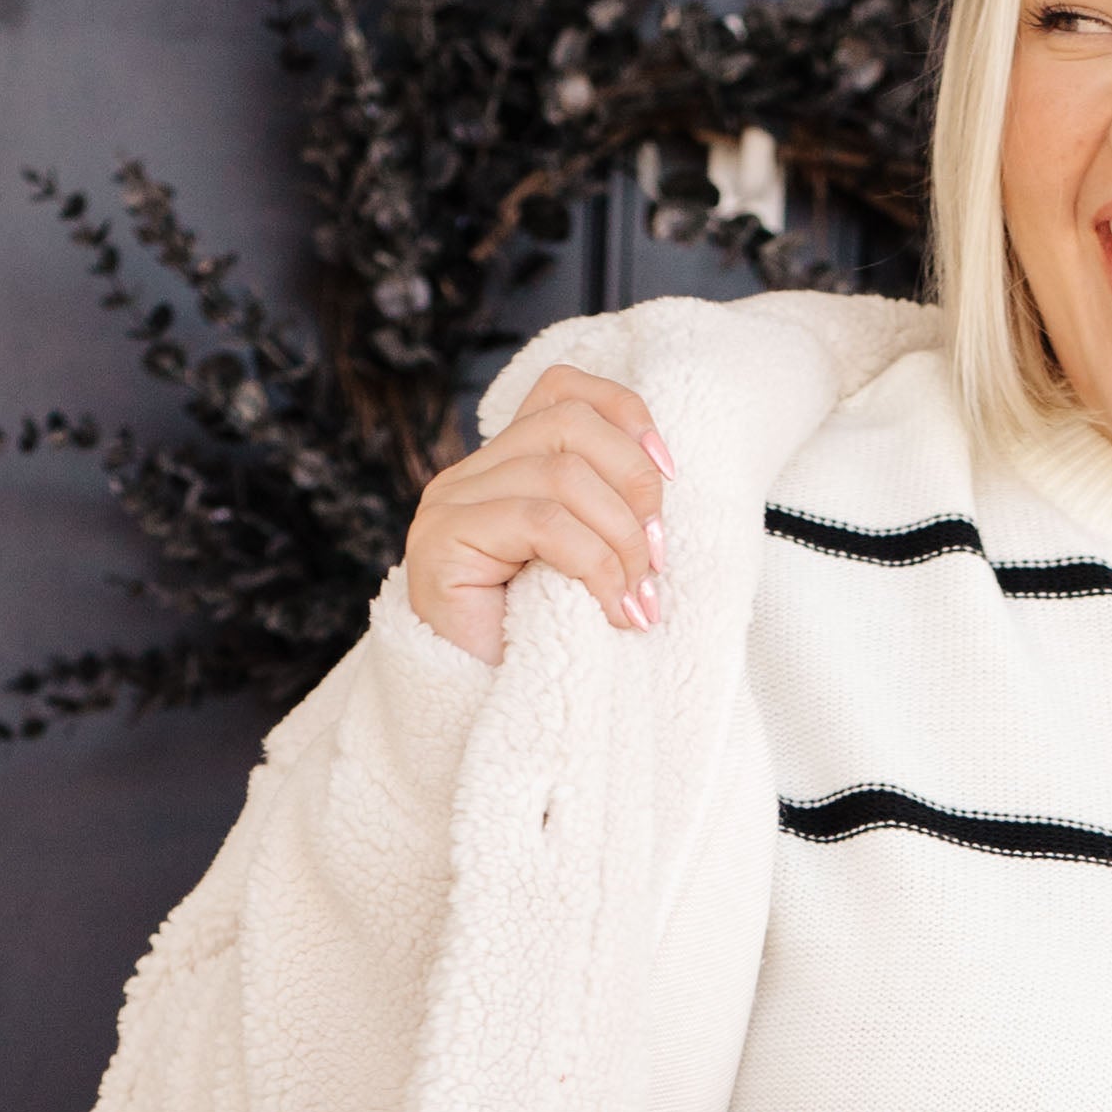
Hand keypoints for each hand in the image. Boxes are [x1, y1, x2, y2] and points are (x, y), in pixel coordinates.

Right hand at [402, 369, 667, 664]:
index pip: (562, 391)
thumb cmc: (547, 651)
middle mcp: (470, 474)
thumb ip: (606, 516)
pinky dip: (595, 565)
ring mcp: (449, 503)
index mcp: (505, 468)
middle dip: (634, 485)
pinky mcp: (442, 539)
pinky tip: (616, 612)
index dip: (623, 414)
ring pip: (561, 475)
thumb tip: (664, 479)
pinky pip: (540, 522)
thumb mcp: (589, 568)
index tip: (669, 473)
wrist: (485, 719)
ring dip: (620, 538)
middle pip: (568, 424)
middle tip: (657, 560)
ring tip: (639, 598)